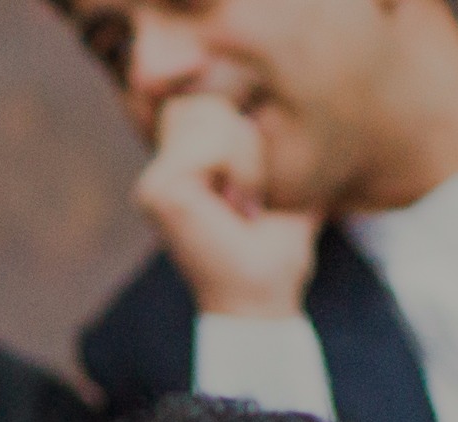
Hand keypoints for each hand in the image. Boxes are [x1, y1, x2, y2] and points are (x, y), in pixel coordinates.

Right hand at [134, 93, 320, 321]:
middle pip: (205, 97)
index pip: (205, 95)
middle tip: (254, 194)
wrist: (262, 299)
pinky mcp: (159, 190)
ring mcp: (154, 180)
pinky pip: (212, 144)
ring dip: (248, 155)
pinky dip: (242, 169)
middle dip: (247, 137)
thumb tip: (303, 84)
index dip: (236, 114)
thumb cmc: (275, 246)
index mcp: (181, 164)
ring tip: (248, 201)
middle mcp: (160, 170)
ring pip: (210, 114)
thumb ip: (275, 130)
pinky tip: (241, 208)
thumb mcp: (283, 173)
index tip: (252, 181)